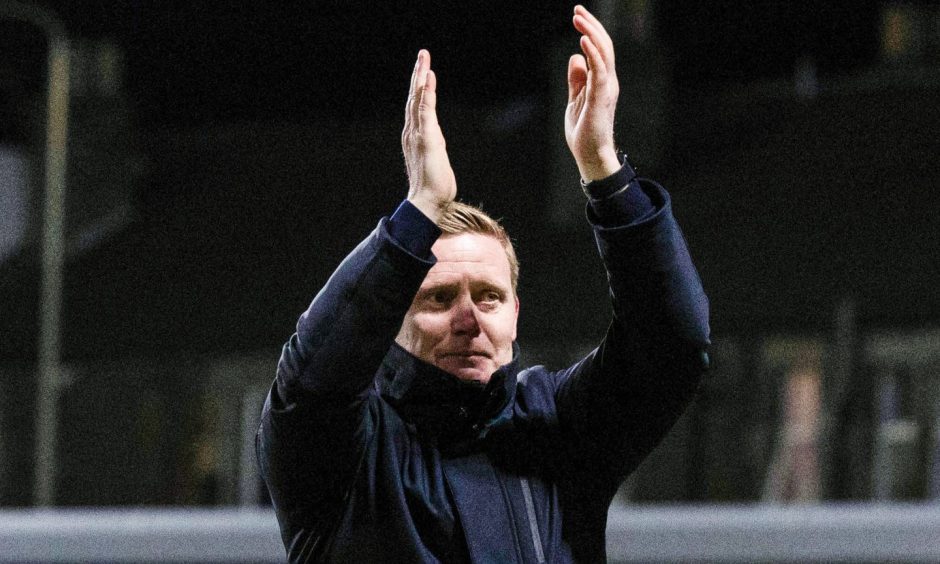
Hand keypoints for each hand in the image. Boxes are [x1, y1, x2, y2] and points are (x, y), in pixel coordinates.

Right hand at [402, 49, 456, 221]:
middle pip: (414, 97)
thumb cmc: (433, 185)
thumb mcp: (435, 158)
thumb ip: (433, 145)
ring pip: (417, 99)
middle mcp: (413, 132)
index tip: (425, 69)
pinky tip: (428, 79)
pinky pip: (425, 110)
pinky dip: (426, 93)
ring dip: (421, 78)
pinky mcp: (426, 138)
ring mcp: (417, 134)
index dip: (421, 86)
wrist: (428, 201)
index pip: (417, 105)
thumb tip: (435, 141)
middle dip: (418, 74)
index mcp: (415, 135)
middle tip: (423, 54)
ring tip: (424, 60)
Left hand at [565, 5, 620, 182]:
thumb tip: (574, 57)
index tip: (578, 15)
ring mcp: (606, 88)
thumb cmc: (584, 132)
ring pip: (603, 53)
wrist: (590, 155)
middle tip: (577, 10)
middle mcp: (608, 81)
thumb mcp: (575, 100)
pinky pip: (600, 69)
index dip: (590, 30)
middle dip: (591, 25)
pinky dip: (593, 52)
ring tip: (578, 18)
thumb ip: (577, 80)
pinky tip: (583, 40)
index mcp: (602, 81)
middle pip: (603, 46)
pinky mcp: (601, 97)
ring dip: (591, 32)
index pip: (599, 49)